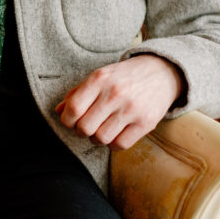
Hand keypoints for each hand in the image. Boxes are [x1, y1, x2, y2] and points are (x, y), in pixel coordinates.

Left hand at [55, 55, 184, 150]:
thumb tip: (59, 111)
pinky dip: (113, 144)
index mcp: (99, 79)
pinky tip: (115, 134)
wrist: (160, 73)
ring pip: (101, 138)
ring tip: (101, 129)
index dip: (67, 120)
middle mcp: (114, 93)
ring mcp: (131, 109)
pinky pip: (120, 145)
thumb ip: (77, 93)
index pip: (73, 109)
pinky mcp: (146, 122)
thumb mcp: (99, 76)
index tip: (71, 121)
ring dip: (96, 138)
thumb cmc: (123, 77)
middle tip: (86, 126)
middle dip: (81, 131)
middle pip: (85, 127)